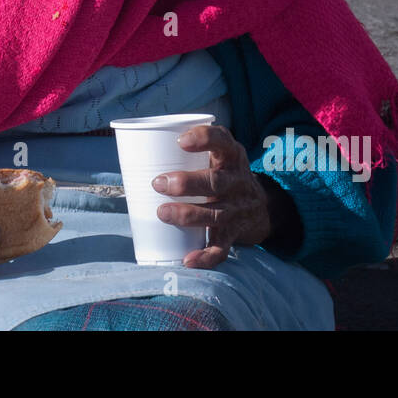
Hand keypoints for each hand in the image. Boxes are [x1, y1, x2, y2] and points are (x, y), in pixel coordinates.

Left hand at [152, 125, 271, 268]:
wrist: (261, 206)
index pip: (222, 141)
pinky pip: (221, 247)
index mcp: (230, 156)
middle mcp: (237, 181)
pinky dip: (206, 256)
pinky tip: (187, 259)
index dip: (203, 139)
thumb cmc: (224, 174)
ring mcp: (236, 209)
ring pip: (215, 214)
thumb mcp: (218, 155)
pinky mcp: (234, 233)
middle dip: (187, 183)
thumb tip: (136, 153)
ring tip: (162, 213)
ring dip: (188, 214)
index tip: (181, 142)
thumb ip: (190, 150)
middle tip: (158, 183)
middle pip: (215, 182)